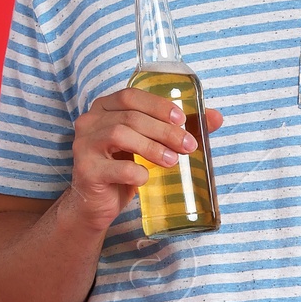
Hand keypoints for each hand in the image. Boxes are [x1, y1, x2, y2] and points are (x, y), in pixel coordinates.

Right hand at [64, 87, 225, 234]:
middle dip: (164, 130)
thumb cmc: (122, 169)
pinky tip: (146, 178)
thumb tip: (216, 118)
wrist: (96, 205)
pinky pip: (116, 168)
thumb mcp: (148, 145)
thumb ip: (177, 129)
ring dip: (152, 148)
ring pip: (120, 135)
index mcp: (104, 108)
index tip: (181, 119)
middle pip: (130, 117)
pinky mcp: (86, 171)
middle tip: (188, 145)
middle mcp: (90, 122)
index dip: (157, 105)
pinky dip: (136, 172)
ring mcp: (84, 146)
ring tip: (172, 161)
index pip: (130, 96)